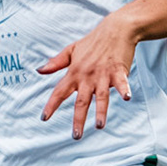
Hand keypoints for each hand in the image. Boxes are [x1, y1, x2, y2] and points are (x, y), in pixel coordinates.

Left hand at [39, 13, 137, 140]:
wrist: (116, 29)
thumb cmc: (93, 41)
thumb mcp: (71, 49)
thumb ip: (56, 62)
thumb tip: (39, 70)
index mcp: (74, 72)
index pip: (60, 92)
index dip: (51, 105)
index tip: (44, 118)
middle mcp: (87, 76)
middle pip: (81, 101)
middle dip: (78, 119)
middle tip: (76, 136)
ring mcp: (103, 75)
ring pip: (100, 97)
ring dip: (100, 111)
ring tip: (99, 125)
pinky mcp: (118, 71)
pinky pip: (121, 83)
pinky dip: (124, 89)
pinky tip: (126, 98)